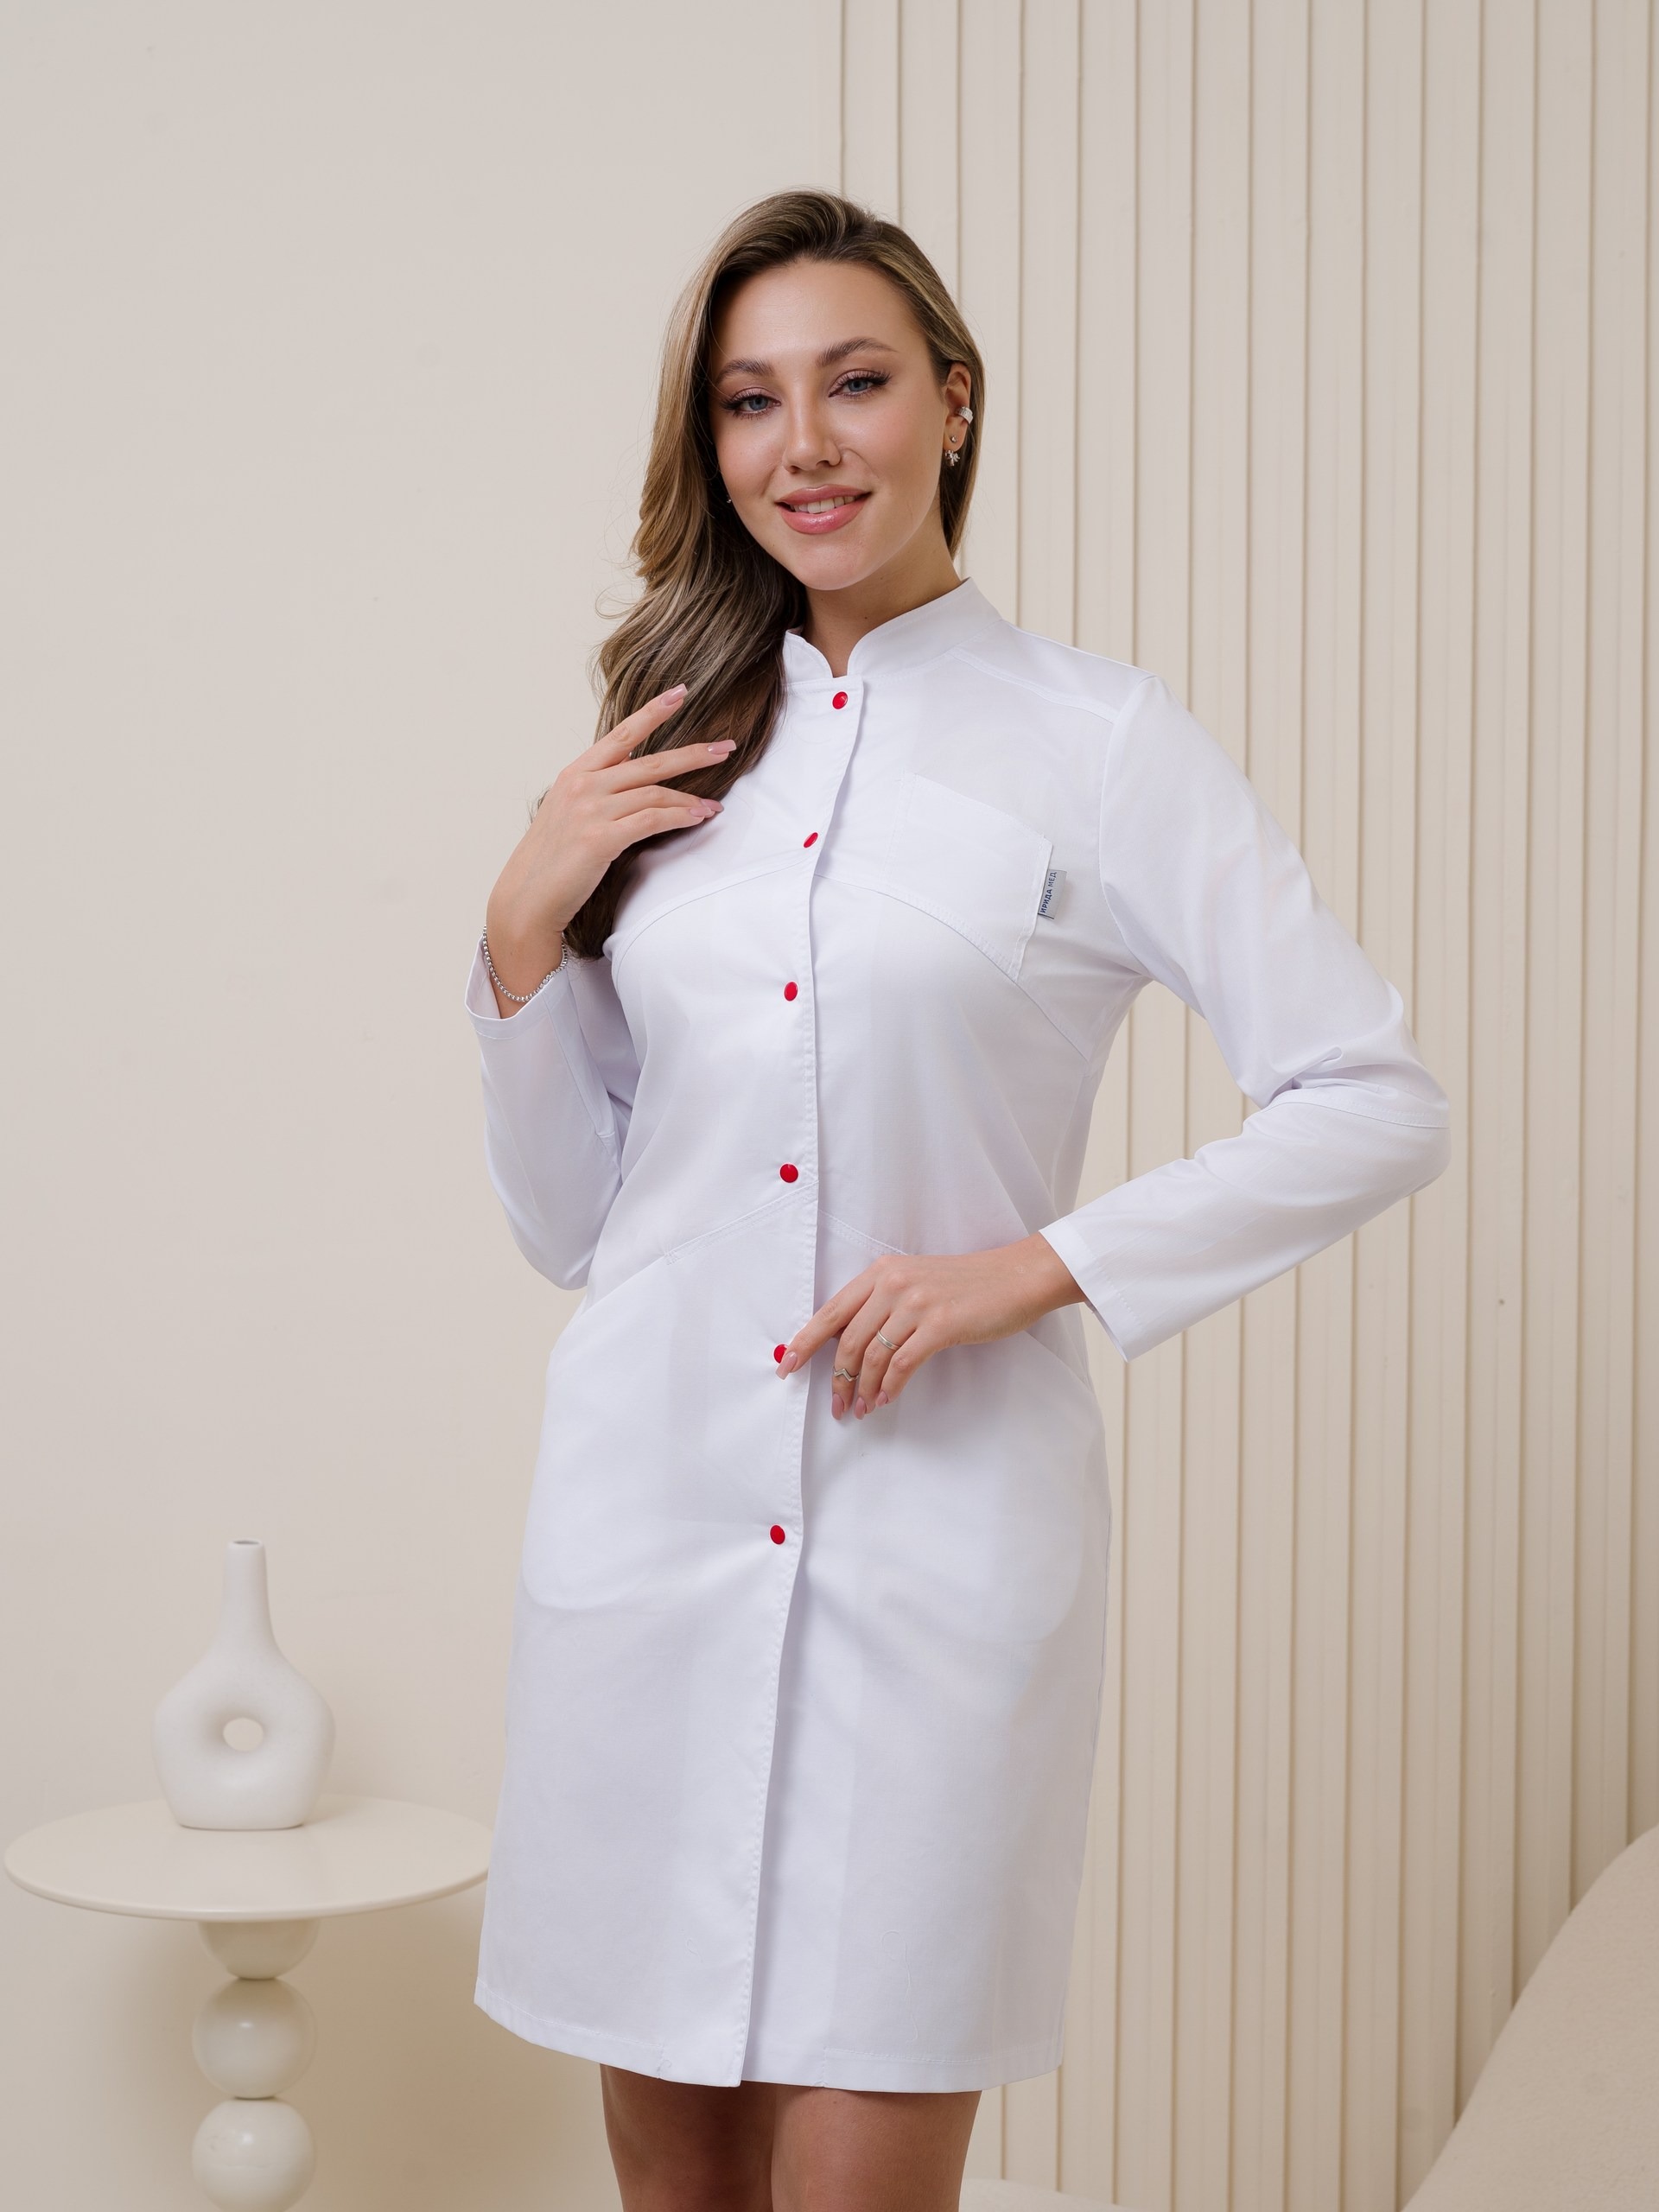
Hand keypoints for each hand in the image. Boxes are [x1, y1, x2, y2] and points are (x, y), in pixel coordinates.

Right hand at [482, 684, 735, 1006]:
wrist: (527, 897)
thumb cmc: (552, 859)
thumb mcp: (568, 811)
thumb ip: (598, 788)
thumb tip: (633, 773)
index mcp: (576, 772)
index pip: (622, 733)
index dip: (654, 711)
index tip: (681, 693)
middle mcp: (583, 784)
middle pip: (650, 761)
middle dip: (692, 754)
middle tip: (725, 748)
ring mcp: (591, 810)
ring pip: (655, 793)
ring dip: (691, 798)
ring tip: (714, 806)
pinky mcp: (601, 838)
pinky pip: (652, 820)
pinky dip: (679, 817)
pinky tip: (698, 817)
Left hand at [775, 1232, 1085, 1417]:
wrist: (1016, 1277)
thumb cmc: (968, 1285)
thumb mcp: (917, 1283)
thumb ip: (884, 1305)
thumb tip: (851, 1345)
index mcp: (882, 1272)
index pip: (831, 1311)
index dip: (805, 1342)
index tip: (787, 1367)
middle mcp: (893, 1283)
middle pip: (848, 1341)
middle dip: (837, 1379)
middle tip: (836, 1406)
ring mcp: (916, 1303)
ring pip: (872, 1356)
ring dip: (863, 1390)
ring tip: (862, 1410)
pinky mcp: (940, 1324)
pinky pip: (902, 1364)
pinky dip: (890, 1387)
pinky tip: (887, 1400)